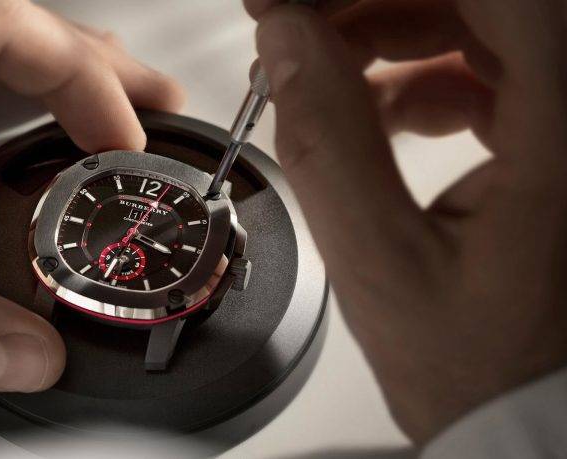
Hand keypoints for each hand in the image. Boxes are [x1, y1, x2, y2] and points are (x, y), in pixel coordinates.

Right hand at [247, 0, 566, 444]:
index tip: (288, 2)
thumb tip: (285, 41)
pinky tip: (381, 114)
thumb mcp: (382, 262)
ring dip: (387, 32)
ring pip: (474, 21)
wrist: (527, 415)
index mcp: (566, 125)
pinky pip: (488, 63)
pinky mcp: (555, 130)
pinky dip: (422, 72)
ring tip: (321, 81)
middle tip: (288, 27)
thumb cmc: (482, 365)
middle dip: (364, 4)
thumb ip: (328, 142)